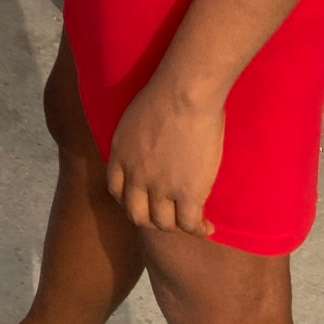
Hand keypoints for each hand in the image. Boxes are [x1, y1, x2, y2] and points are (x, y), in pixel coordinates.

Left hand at [106, 71, 223, 235]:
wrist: (184, 94)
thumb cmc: (166, 93)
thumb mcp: (136, 118)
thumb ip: (138, 139)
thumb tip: (152, 147)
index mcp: (121, 154)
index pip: (116, 190)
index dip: (129, 200)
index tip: (144, 200)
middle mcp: (136, 175)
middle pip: (136, 214)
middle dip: (150, 220)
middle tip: (166, 216)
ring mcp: (160, 187)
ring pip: (163, 224)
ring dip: (177, 226)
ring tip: (190, 222)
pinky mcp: (187, 193)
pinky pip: (190, 224)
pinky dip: (199, 230)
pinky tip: (207, 227)